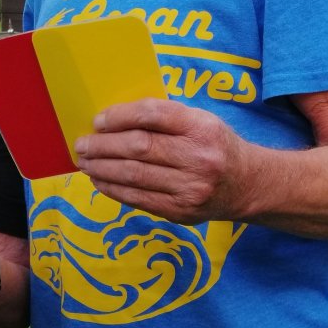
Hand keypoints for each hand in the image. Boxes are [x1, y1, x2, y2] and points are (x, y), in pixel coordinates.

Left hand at [74, 97, 251, 224]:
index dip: (120, 116)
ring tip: (85, 162)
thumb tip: (112, 121)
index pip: (153, 115)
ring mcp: (190, 189)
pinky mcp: (181, 212)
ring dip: (102, 168)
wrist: (246, 184)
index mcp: (202, 127)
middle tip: (82, 144)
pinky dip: (113, 189)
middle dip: (103, 146)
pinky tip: (100, 180)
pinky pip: (138, 199)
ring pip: (134, 175)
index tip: (98, 121)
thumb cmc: (213, 145)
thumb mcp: (199, 121)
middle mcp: (198, 158)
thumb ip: (163, 118)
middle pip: (139, 147)